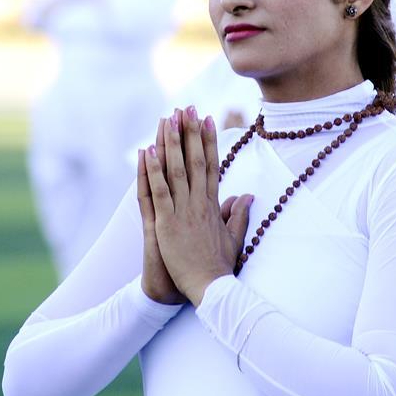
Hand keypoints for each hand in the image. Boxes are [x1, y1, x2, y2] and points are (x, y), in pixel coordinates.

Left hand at [144, 105, 253, 306]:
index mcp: (212, 205)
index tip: (208, 118)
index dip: (209, 140)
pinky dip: (152, 170)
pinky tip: (148, 150)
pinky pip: (158, 191)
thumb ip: (238, 214)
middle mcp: (198, 203)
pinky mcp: (166, 223)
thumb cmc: (221, 267)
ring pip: (175, 169)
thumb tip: (247, 195)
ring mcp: (182, 211)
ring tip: (168, 118)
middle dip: (191, 131)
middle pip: (195, 159)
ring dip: (171, 142)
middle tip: (188, 107)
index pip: (211, 164)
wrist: (212, 289)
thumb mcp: (233, 237)